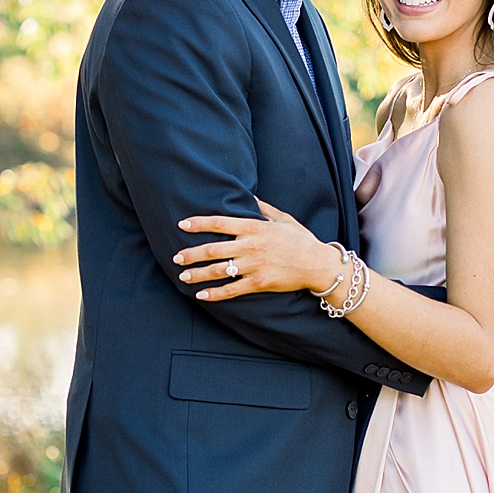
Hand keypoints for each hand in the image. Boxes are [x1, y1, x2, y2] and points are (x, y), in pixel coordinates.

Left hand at [174, 200, 341, 301]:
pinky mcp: (258, 283)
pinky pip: (231, 289)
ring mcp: (253, 265)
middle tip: (176, 257)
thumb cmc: (301, 240)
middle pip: (213, 249)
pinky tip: (202, 295)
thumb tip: (249, 197)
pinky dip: (215, 294)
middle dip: (191, 254)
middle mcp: (250, 246)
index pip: (220, 223)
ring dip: (198, 274)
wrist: (317, 264)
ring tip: (183, 276)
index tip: (182, 225)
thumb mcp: (283, 218)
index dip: (199, 224)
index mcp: (254, 227)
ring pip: (218, 271)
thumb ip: (263, 208)